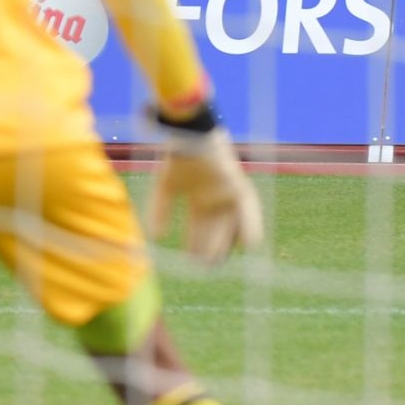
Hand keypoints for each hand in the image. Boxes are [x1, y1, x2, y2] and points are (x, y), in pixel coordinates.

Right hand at [146, 125, 262, 264]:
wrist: (189, 136)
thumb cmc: (177, 157)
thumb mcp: (165, 188)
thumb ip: (160, 211)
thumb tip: (155, 236)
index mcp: (200, 198)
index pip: (199, 226)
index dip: (194, 243)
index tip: (189, 261)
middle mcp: (216, 198)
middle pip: (215, 229)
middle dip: (209, 248)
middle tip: (204, 268)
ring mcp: (228, 193)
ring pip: (230, 224)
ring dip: (226, 243)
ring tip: (220, 261)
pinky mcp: (238, 186)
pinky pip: (247, 210)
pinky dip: (249, 226)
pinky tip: (248, 245)